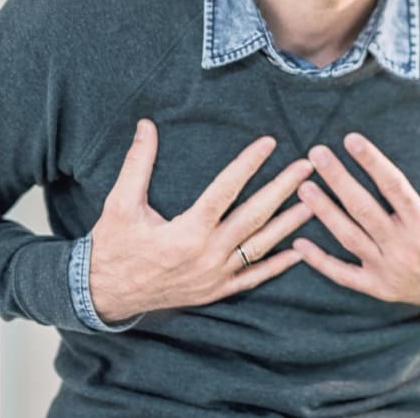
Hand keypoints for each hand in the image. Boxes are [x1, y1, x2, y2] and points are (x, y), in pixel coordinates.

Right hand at [87, 119, 313, 322]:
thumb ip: (137, 164)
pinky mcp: (216, 291)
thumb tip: (146, 125)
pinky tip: (300, 252)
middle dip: (283, 189)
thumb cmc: (113, 246)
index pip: (226, 190)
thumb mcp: (119, 204)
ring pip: (261, 246)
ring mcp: (215, 276)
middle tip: (307, 166)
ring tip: (314, 201)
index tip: (270, 143)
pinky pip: (253, 278)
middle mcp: (207, 255)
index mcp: (186, 232)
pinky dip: (278, 266)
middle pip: (254, 216)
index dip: (249, 164)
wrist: (105, 295)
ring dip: (289, 224)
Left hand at [294, 119, 419, 318]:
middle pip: (363, 208)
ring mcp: (389, 271)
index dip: (371, 161)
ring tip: (304, 188)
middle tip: (316, 154)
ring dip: (324, 212)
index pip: (393, 186)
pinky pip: (344, 275)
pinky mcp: (379, 288)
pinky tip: (299, 244)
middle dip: (337, 179)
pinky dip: (320, 262)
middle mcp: (404, 248)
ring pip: (349, 238)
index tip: (350, 139)